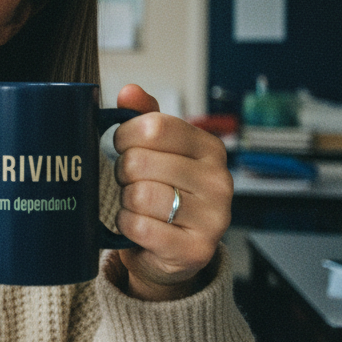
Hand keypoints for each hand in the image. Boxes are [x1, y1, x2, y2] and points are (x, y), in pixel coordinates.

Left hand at [111, 84, 232, 300]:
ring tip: (136, 203)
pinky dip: (127, 225)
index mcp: (209, 148)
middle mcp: (219, 181)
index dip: (125, 135)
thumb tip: (129, 91)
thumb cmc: (163, 190)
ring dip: (125, 200)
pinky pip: (139, 227)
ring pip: (139, 195)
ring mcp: (213, 218)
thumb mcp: (158, 150)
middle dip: (122, 172)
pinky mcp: (196, 250)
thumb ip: (144, 117)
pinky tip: (137, 224)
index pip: (154, 127)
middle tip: (130, 180)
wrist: (173, 250)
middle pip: (140, 162)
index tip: (122, 145)